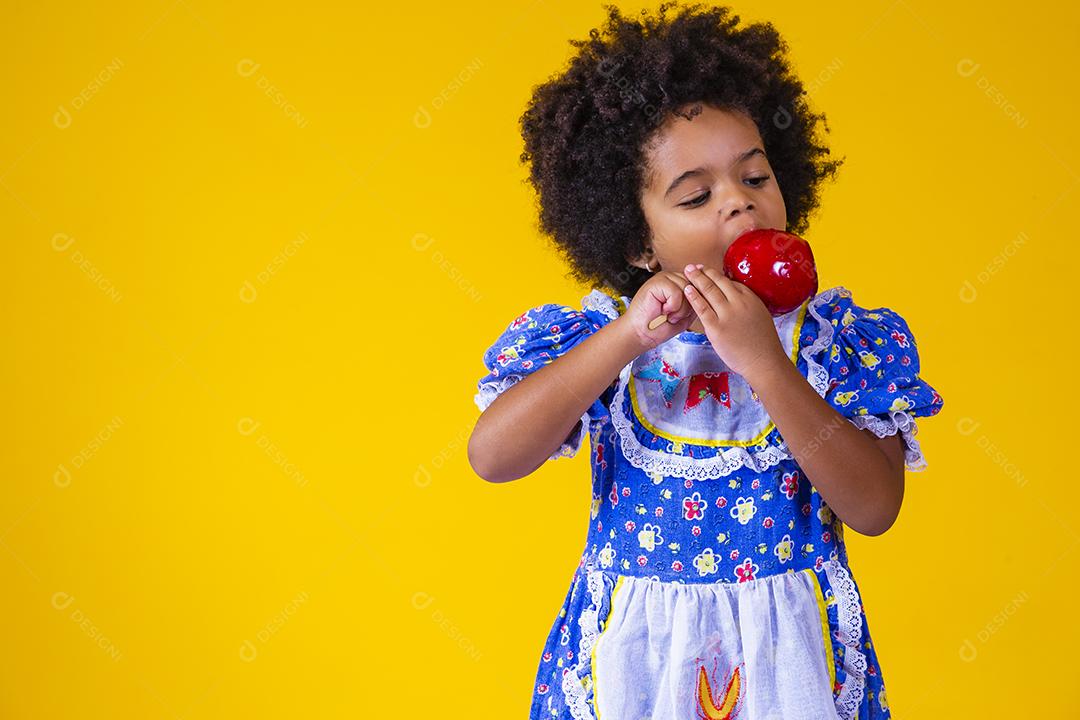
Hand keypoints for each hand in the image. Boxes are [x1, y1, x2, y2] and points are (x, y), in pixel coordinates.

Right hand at [620, 270, 700, 350]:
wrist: (641, 335)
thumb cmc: (660, 327)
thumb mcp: (685, 315)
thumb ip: (696, 303)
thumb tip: (708, 295)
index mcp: (679, 283)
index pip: (699, 285)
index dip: (696, 302)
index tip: (682, 314)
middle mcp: (672, 277)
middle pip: (695, 288)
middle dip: (687, 308)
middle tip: (673, 317)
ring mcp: (664, 278)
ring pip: (687, 290)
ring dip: (679, 309)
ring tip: (668, 315)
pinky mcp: (656, 282)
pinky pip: (676, 292)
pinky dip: (672, 306)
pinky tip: (662, 310)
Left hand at [680, 264, 788, 379]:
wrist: (764, 361)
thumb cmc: (762, 343)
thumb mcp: (759, 315)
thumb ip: (746, 304)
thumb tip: (734, 298)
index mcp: (750, 298)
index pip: (730, 282)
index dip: (716, 275)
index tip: (707, 271)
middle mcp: (738, 303)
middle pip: (717, 282)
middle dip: (703, 272)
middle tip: (692, 266)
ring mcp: (727, 315)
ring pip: (709, 291)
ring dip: (696, 279)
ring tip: (687, 272)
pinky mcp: (716, 328)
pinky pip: (702, 308)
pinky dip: (694, 297)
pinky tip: (687, 290)